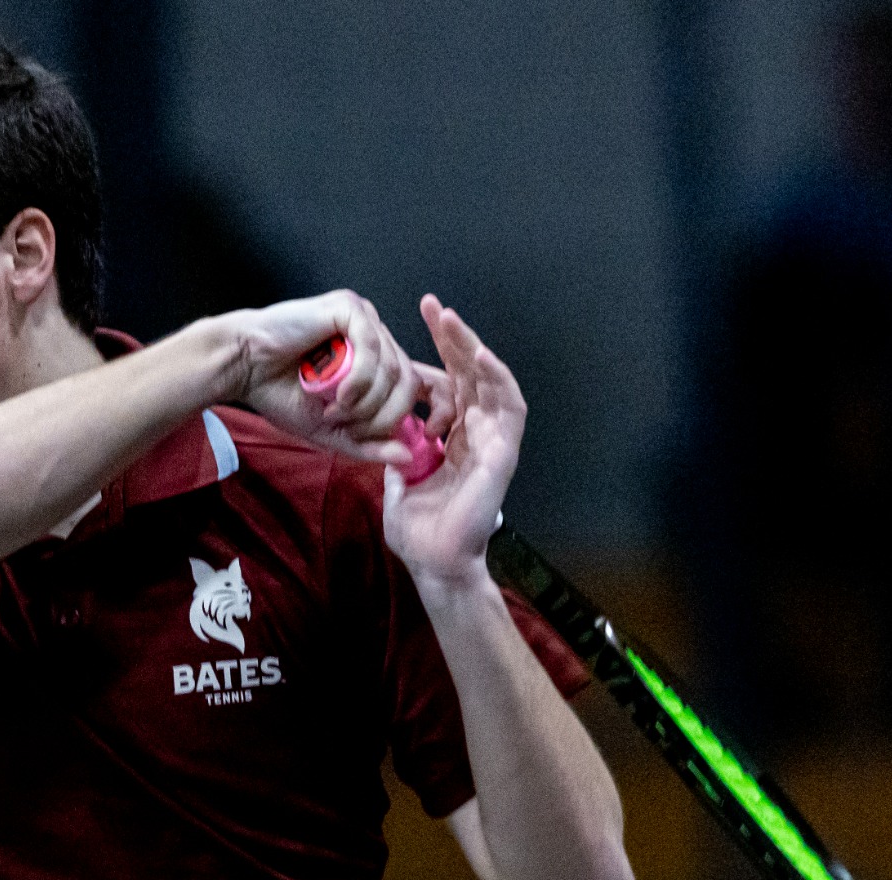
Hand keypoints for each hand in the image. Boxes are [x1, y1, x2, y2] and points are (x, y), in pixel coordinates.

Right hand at [216, 291, 451, 464]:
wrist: (242, 367)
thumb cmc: (280, 394)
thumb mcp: (329, 431)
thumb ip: (366, 445)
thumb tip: (406, 458)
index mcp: (376, 360)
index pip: (416, 386)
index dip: (420, 412)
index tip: (414, 439)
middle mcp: (376, 336)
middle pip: (409, 381)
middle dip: (385, 416)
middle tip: (352, 427)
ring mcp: (365, 319)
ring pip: (392, 368)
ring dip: (367, 402)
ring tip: (335, 411)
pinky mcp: (349, 309)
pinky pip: (372, 348)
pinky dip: (359, 380)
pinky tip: (337, 395)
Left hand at [381, 296, 524, 587]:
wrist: (433, 562)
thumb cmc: (419, 529)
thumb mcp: (398, 479)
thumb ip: (396, 450)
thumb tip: (383, 426)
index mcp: (455, 435)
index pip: (450, 381)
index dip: (438, 350)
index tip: (418, 319)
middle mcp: (478, 433)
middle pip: (470, 373)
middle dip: (453, 337)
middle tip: (432, 305)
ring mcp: (494, 441)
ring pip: (491, 382)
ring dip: (472, 349)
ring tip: (451, 321)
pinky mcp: (503, 454)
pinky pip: (508, 409)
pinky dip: (496, 380)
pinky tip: (478, 357)